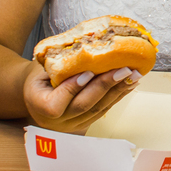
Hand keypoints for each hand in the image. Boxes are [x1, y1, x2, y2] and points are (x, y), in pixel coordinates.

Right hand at [23, 64, 142, 133]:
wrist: (37, 92)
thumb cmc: (39, 75)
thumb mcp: (41, 68)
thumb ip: (58, 65)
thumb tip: (87, 46)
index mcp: (38, 105)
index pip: (55, 104)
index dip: (73, 89)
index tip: (89, 72)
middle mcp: (56, 121)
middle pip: (83, 106)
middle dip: (106, 86)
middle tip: (124, 70)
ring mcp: (72, 125)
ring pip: (98, 110)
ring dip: (118, 91)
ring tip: (133, 75)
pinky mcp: (86, 123)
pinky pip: (104, 110)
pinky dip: (118, 95)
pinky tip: (129, 83)